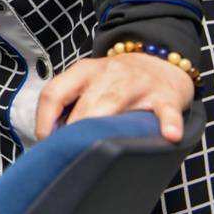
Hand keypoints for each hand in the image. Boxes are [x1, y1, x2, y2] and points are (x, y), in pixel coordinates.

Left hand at [35, 53, 194, 142]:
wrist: (159, 61)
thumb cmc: (117, 80)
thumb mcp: (89, 81)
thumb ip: (70, 103)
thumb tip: (50, 136)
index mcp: (83, 71)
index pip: (55, 92)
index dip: (45, 119)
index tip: (46, 141)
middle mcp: (108, 74)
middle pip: (86, 103)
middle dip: (75, 128)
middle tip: (70, 152)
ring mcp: (137, 84)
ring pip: (115, 103)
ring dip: (104, 126)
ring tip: (97, 148)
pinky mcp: (166, 96)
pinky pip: (166, 110)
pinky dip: (168, 122)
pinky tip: (168, 135)